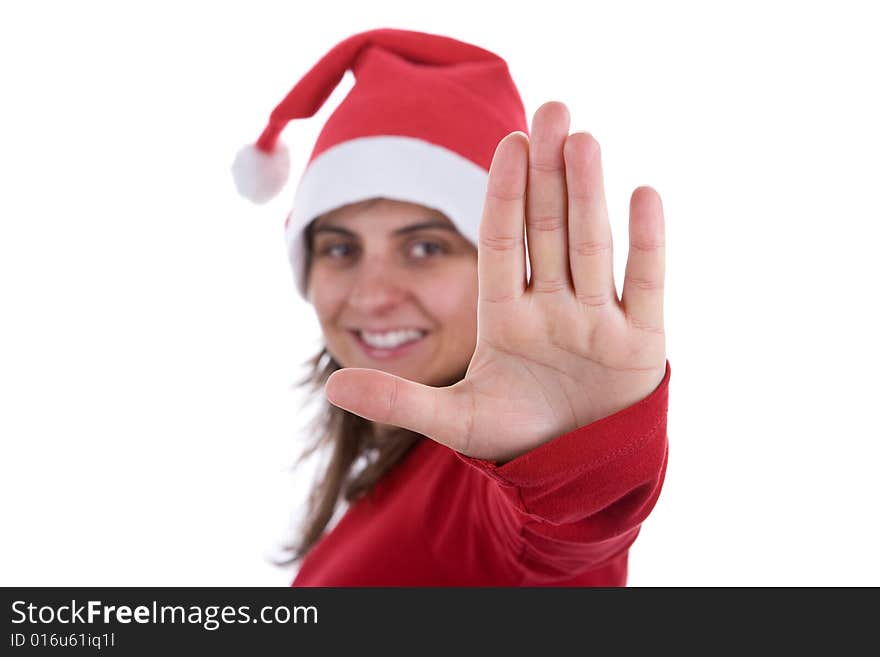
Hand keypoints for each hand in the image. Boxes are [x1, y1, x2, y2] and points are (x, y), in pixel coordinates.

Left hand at [324, 102, 666, 462]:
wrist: (574, 471)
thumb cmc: (515, 438)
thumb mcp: (453, 422)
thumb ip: (398, 401)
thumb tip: (329, 387)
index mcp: (505, 318)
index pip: (503, 245)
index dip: (504, 195)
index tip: (506, 144)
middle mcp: (552, 308)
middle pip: (548, 230)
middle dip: (548, 173)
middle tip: (551, 110)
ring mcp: (598, 321)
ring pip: (592, 246)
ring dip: (588, 194)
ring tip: (582, 139)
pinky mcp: (641, 342)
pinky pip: (645, 285)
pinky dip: (647, 244)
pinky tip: (643, 194)